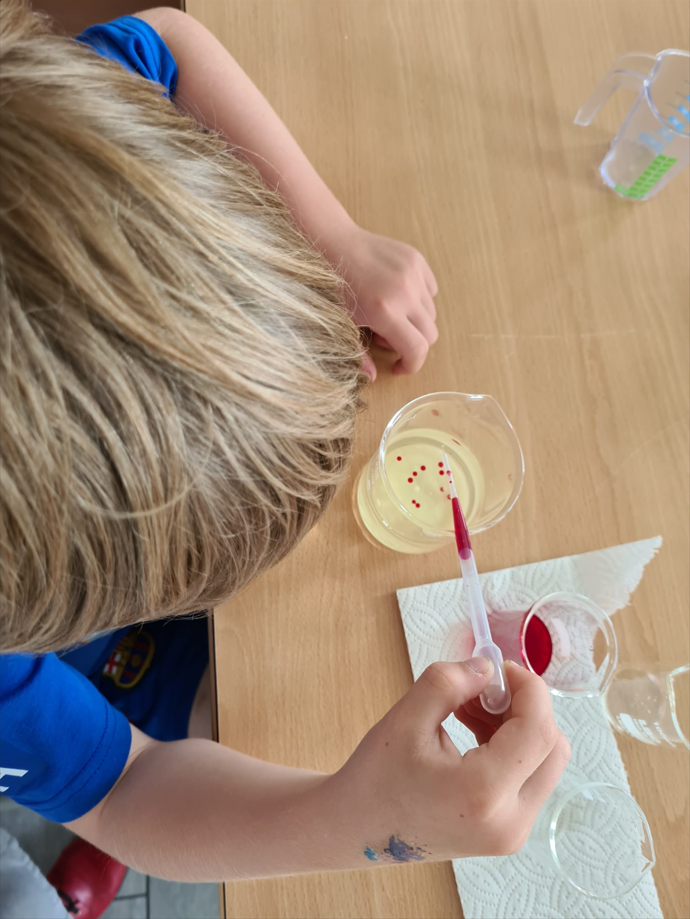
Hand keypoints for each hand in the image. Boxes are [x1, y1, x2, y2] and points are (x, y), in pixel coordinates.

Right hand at [324, 659, 569, 863]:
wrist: (356, 831)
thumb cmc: (375, 777)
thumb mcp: (405, 719)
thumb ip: (449, 683)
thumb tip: (487, 668)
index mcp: (483, 793)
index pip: (537, 730)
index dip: (528, 688)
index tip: (500, 667)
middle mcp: (509, 822)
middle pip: (552, 747)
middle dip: (525, 706)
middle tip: (484, 687)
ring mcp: (512, 833)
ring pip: (544, 762)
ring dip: (517, 724)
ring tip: (469, 707)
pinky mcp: (506, 832)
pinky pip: (528, 778)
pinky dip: (511, 746)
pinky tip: (474, 728)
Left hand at [328, 224, 438, 379]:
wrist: (332, 242)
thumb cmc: (332, 286)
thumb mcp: (341, 324)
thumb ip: (358, 355)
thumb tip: (372, 378)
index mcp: (386, 312)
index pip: (418, 349)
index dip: (412, 365)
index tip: (399, 367)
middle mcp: (405, 293)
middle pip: (430, 333)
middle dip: (413, 344)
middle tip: (387, 339)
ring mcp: (413, 273)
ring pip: (431, 313)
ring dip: (415, 322)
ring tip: (390, 316)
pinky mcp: (417, 259)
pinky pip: (430, 290)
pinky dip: (419, 300)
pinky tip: (397, 296)